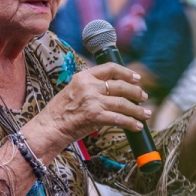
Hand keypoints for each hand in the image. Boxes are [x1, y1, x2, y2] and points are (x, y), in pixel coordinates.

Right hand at [30, 63, 150, 149]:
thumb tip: (110, 88)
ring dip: (137, 110)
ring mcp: (93, 101)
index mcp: (84, 76)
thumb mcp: (73, 90)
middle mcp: (90, 86)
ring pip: (123, 103)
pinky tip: (137, 126)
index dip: (126, 73)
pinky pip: (119, 119)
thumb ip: (90, 86)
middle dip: (136, 92)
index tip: (136, 78)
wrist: (50, 127)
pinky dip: (130, 123)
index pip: (110, 68)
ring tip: (146, 114)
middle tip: (143, 97)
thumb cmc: (60, 112)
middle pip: (120, 86)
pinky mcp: (95, 116)